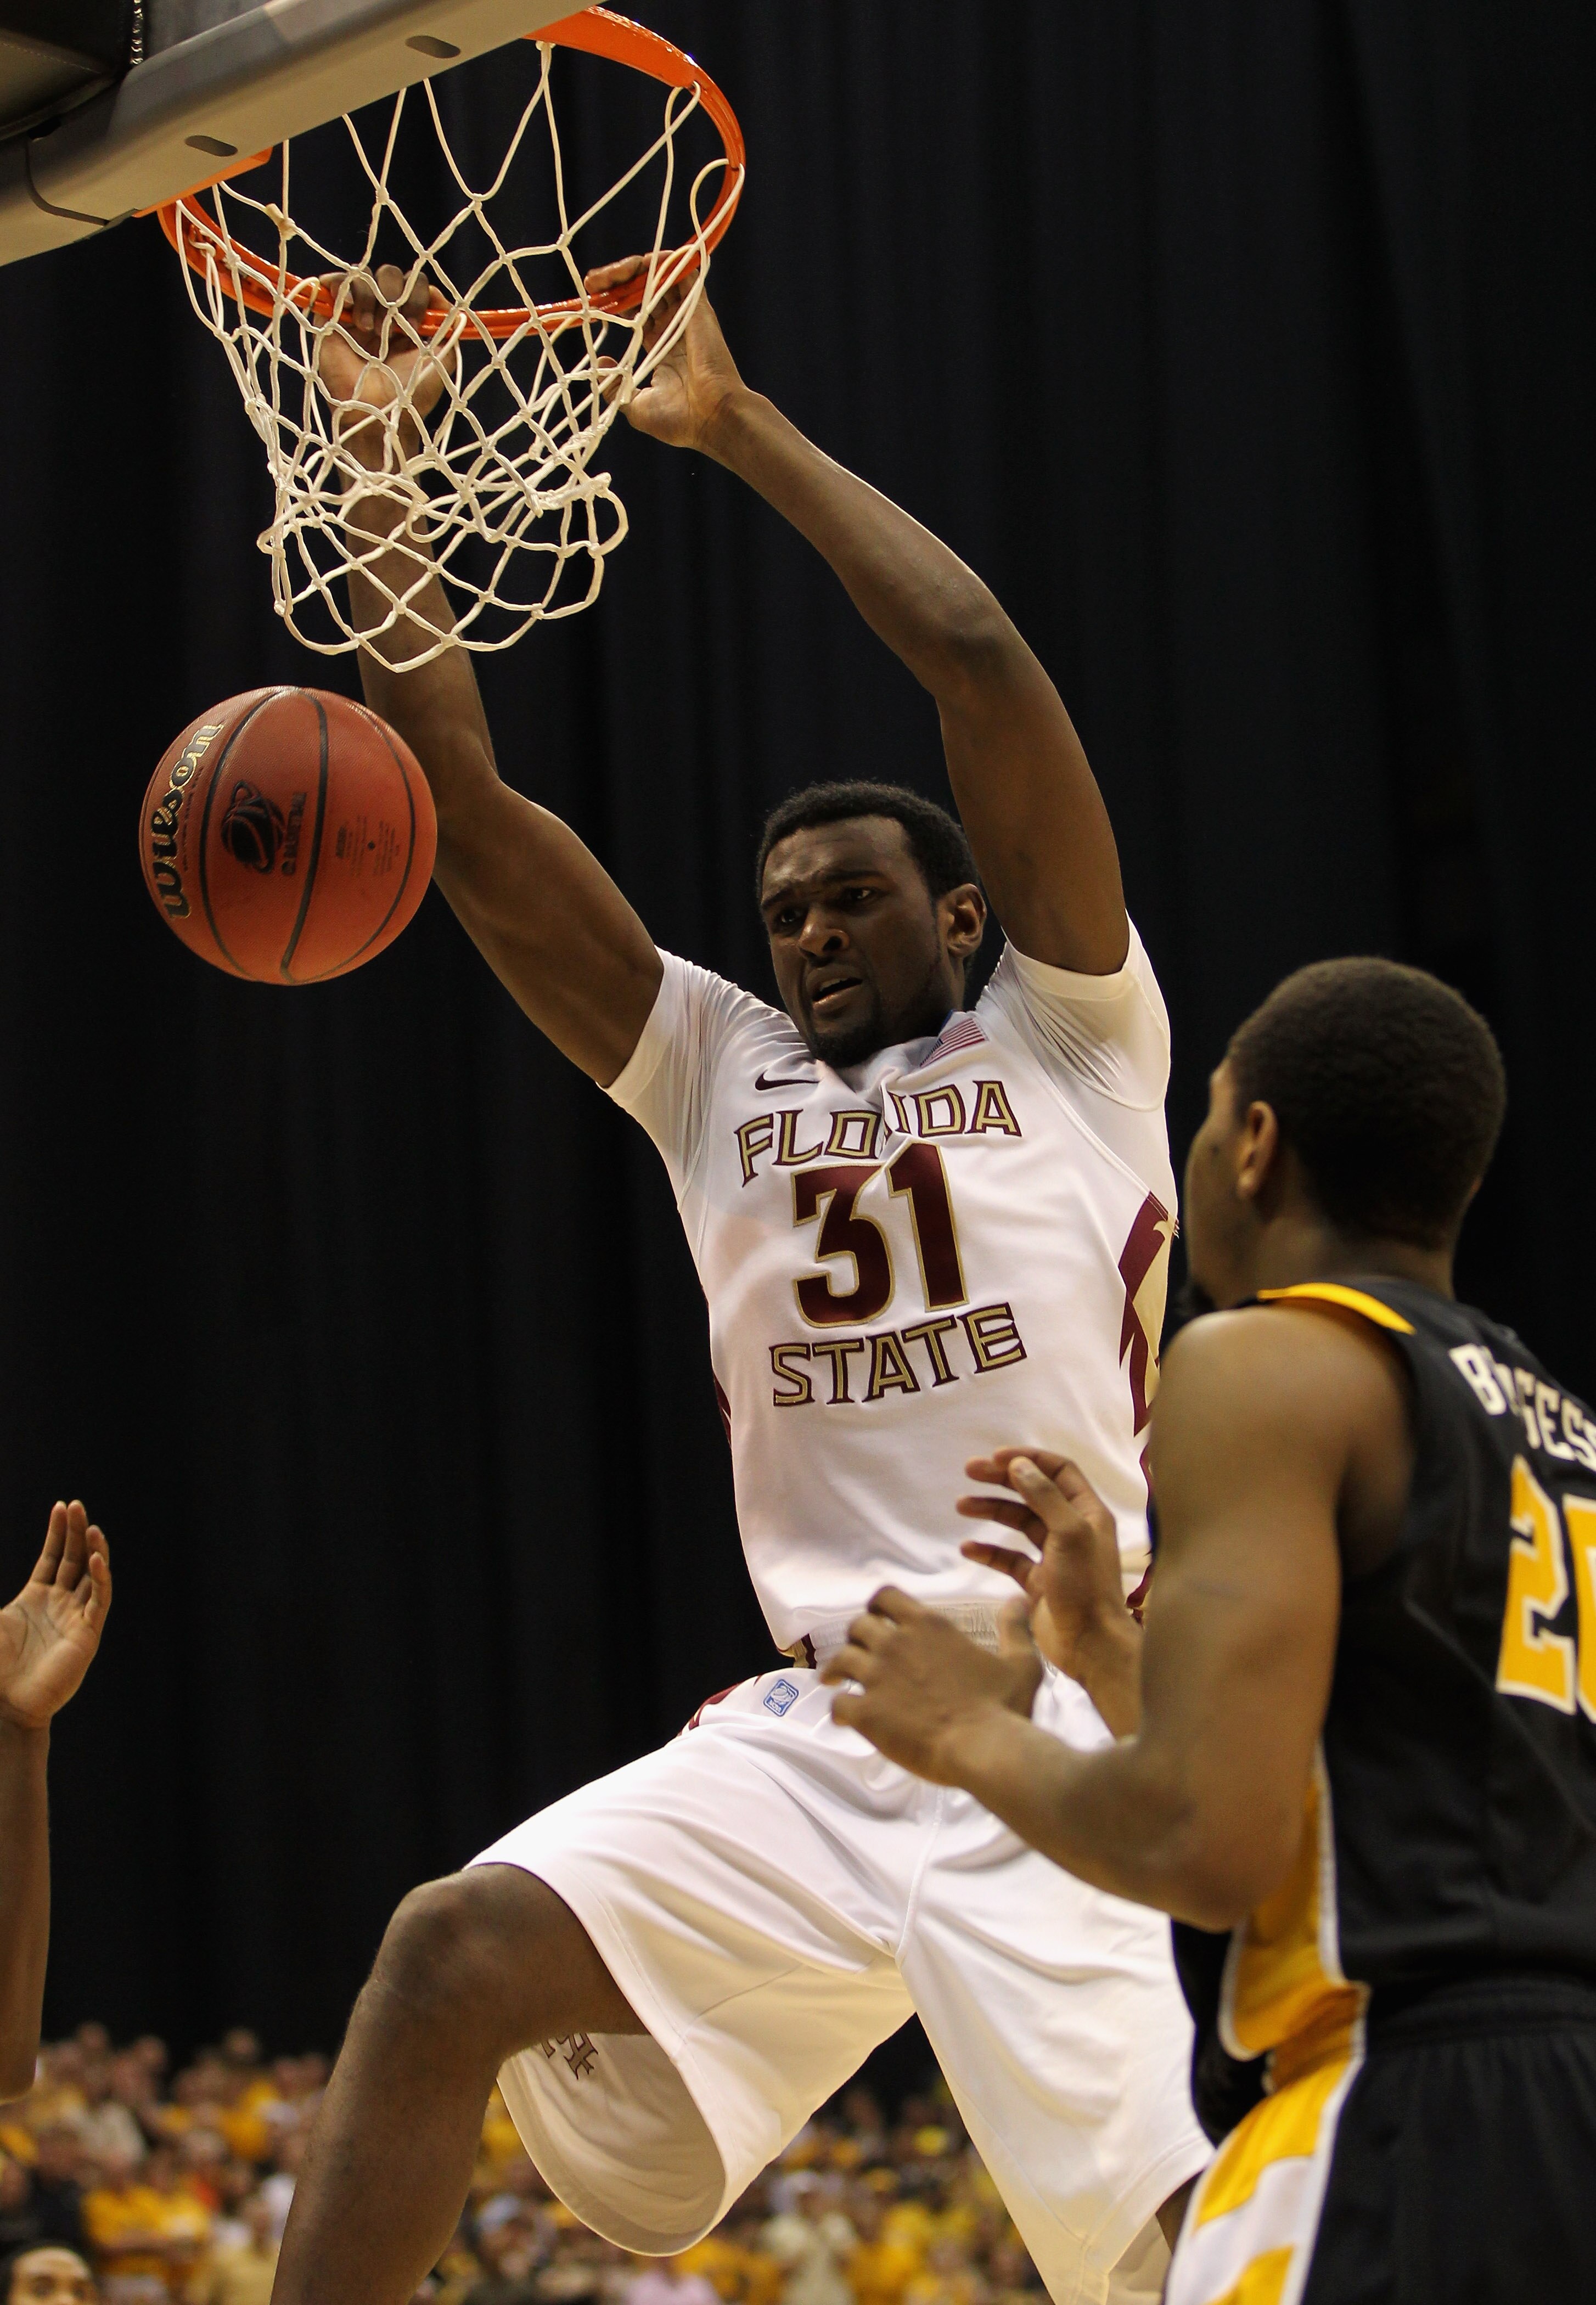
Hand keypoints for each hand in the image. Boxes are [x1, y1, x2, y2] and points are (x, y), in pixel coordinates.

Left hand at [0, 1502, 110, 1731]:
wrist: (3, 1705)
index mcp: (36, 1598)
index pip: (53, 1557)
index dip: (57, 1532)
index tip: (60, 1506)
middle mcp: (59, 1604)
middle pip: (74, 1559)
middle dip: (76, 1532)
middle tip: (77, 1505)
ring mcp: (75, 1617)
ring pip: (92, 1576)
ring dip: (93, 1551)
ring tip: (91, 1527)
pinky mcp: (87, 1634)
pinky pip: (99, 1600)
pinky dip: (100, 1578)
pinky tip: (95, 1559)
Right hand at [316, 266, 454, 463]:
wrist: (379, 415)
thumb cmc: (412, 393)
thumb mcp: (443, 358)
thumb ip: (447, 325)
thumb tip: (437, 293)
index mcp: (408, 320)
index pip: (414, 284)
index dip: (418, 295)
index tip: (416, 323)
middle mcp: (383, 313)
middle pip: (389, 274)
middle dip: (395, 293)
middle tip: (395, 326)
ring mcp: (357, 313)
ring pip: (364, 276)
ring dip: (371, 295)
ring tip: (370, 329)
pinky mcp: (332, 317)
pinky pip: (335, 281)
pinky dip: (342, 286)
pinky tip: (353, 316)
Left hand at [585, 254, 745, 451]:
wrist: (713, 419)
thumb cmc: (680, 420)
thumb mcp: (635, 407)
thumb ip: (615, 387)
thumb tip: (602, 365)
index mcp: (660, 347)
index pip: (634, 311)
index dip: (614, 301)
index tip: (590, 301)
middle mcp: (673, 327)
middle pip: (643, 289)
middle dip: (616, 279)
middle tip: (594, 283)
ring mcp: (686, 315)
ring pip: (659, 275)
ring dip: (631, 267)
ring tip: (606, 276)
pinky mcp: (698, 307)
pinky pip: (682, 271)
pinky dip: (661, 261)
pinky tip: (637, 264)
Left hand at [820, 1587, 1041, 1782]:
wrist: (986, 1749)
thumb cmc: (1005, 1707)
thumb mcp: (1020, 1662)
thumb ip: (1015, 1628)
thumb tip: (1018, 1598)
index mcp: (929, 1626)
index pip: (886, 1597)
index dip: (877, 1607)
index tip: (876, 1619)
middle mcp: (897, 1644)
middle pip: (858, 1626)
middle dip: (856, 1638)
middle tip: (859, 1654)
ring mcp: (878, 1677)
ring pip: (840, 1660)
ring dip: (836, 1669)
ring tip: (834, 1680)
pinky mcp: (867, 1712)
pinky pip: (838, 1703)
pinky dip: (839, 1709)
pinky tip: (845, 1718)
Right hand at [958, 1450, 1141, 1732]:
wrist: (1091, 1645)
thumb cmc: (1086, 1586)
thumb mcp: (1070, 1533)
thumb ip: (1045, 1496)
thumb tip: (1018, 1464)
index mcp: (1087, 1512)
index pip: (1059, 1470)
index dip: (1029, 1459)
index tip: (996, 1457)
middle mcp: (1072, 1529)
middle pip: (1034, 1492)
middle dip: (1002, 1479)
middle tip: (969, 1470)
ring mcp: (1053, 1556)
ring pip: (1019, 1523)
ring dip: (991, 1510)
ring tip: (961, 1505)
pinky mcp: (1037, 1582)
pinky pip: (1009, 1559)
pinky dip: (989, 1551)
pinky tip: (968, 1548)